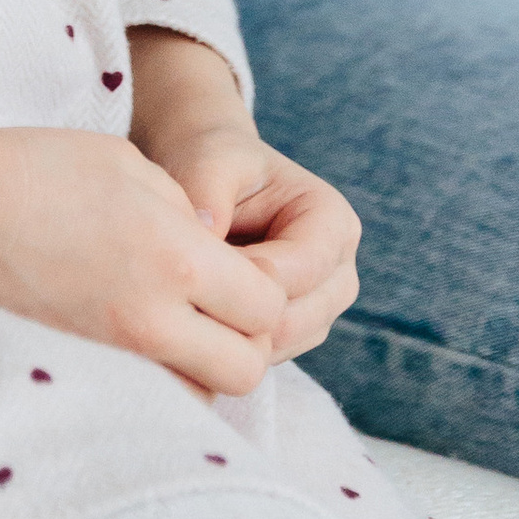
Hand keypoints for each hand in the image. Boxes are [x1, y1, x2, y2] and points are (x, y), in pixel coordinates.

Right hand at [0, 111, 288, 397]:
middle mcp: (151, 317)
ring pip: (201, 394)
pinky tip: (142, 341)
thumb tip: (218, 255)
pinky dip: (162, 380)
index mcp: (174, 255)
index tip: (245, 267)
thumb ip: (188, 213)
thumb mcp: (130, 164)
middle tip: (221, 304)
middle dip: (247, 337)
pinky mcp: (81, 373)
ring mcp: (113, 355)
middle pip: (245, 365)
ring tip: (181, 323)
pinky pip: (151, 398)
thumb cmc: (36, 169)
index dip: (268, 286)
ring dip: (206, 365)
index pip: (266, 305)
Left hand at [127, 31, 361, 365]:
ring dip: (228, 332)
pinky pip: (262, 358)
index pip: (295, 275)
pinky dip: (227, 345)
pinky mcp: (294, 334)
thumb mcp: (209, 159)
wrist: (208, 178)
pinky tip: (193, 319)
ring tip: (185, 300)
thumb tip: (206, 232)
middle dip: (233, 312)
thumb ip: (208, 190)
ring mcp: (320, 310)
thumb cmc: (212, 161)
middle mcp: (339, 273)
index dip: (239, 278)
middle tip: (179, 294)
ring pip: (277, 348)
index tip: (190, 266)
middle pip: (292, 322)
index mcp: (332, 224)